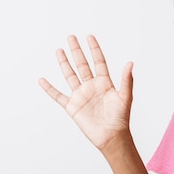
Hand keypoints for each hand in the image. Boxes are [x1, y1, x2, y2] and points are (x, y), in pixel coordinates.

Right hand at [39, 35, 133, 151]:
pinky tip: (42, 80)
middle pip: (82, 65)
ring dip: (64, 63)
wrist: (111, 136)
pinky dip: (49, 88)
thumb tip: (130, 63)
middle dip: (77, 51)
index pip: (99, 62)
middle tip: (71, 37)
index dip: (94, 50)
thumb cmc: (121, 118)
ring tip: (59, 50)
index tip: (90, 37)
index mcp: (105, 83)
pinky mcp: (72, 106)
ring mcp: (81, 95)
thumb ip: (126, 80)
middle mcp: (92, 87)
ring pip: (70, 75)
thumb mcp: (125, 97)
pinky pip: (58, 95)